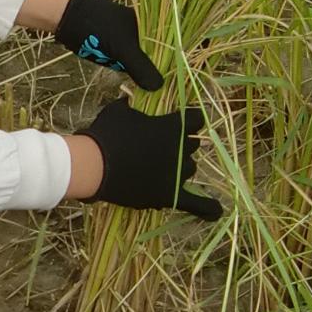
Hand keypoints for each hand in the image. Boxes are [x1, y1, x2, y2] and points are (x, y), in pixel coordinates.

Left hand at [52, 0, 163, 90]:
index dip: (169, 68)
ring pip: (138, 60)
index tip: (170, 86)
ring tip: (143, 89)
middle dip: (153, 73)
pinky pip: (124, 60)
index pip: (168, 49)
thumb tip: (159, 87)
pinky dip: (125, 69)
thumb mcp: (124, 49)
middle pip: (154, 57)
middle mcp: (142, 32)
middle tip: (155, 92)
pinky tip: (129, 81)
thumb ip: (141, 68)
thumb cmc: (98, 28)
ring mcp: (126, 38)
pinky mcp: (112, 45)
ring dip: (138, 73)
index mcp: (150, 27)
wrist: (67, 17)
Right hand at [75, 98, 222, 218]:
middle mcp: (181, 150)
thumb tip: (129, 100)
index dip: (189, 119)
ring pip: (190, 168)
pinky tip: (217, 211)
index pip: (196, 118)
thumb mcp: (118, 111)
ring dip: (180, 166)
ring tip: (161, 168)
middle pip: (193, 144)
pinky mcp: (170, 196)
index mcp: (173, 126)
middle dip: (180, 143)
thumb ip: (131, 106)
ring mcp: (177, 174)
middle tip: (159, 146)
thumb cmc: (106, 134)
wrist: (94, 165)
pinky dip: (207, 208)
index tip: (180, 119)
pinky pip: (196, 204)